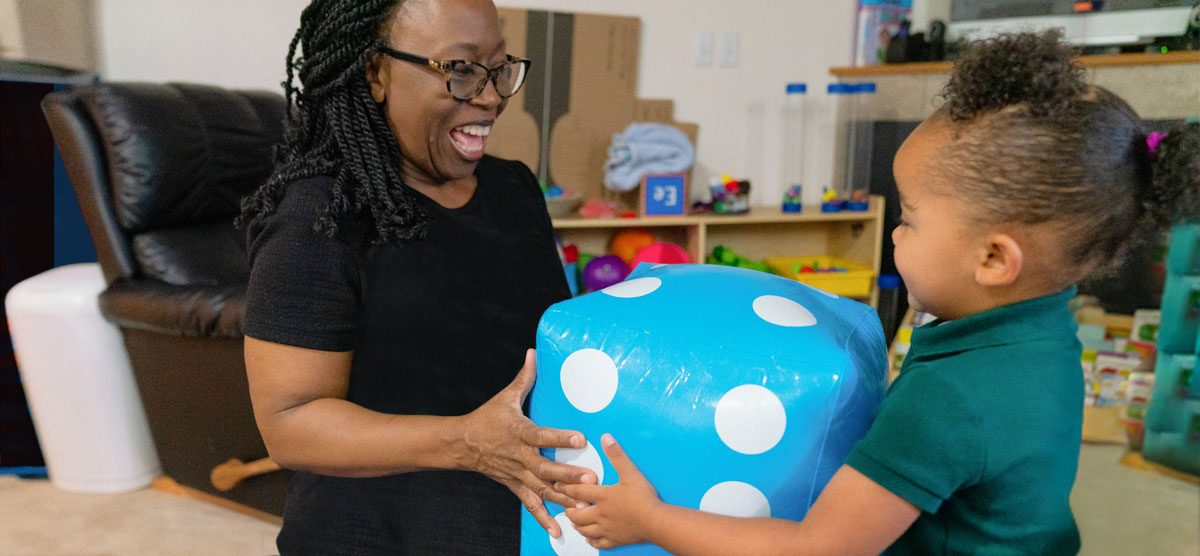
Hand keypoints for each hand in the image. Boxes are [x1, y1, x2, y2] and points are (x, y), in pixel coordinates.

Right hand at [458, 349, 595, 537]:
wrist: (462, 444)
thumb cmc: (488, 418)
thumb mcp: (506, 397)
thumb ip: (524, 378)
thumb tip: (534, 353)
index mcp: (519, 432)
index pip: (542, 435)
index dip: (560, 437)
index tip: (580, 437)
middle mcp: (519, 456)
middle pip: (545, 468)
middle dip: (568, 475)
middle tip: (591, 479)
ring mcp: (517, 474)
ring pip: (541, 489)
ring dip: (562, 498)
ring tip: (583, 507)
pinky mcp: (515, 486)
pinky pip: (531, 504)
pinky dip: (543, 518)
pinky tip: (558, 531)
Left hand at [559, 434, 661, 549]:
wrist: (656, 522)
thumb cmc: (644, 497)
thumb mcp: (631, 472)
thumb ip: (617, 455)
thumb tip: (606, 437)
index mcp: (602, 496)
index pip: (578, 491)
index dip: (566, 487)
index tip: (556, 485)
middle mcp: (600, 514)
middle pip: (577, 514)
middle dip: (569, 510)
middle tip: (566, 505)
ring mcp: (606, 529)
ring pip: (584, 530)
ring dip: (577, 525)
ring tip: (575, 521)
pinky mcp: (614, 540)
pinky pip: (597, 543)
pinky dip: (591, 541)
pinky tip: (590, 539)